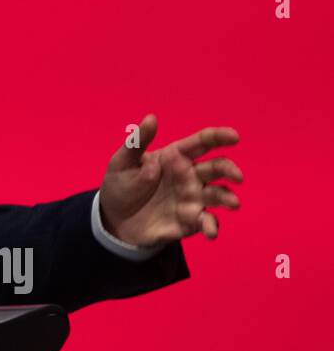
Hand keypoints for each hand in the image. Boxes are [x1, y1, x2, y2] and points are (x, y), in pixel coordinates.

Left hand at [98, 115, 241, 247]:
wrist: (114, 219)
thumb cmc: (121, 184)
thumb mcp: (122, 162)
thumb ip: (137, 142)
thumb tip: (151, 118)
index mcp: (175, 157)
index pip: (201, 143)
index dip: (219, 137)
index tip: (234, 136)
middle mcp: (190, 176)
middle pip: (216, 168)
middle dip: (229, 169)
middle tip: (236, 176)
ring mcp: (193, 199)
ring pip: (219, 194)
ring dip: (228, 198)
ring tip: (233, 203)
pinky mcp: (190, 220)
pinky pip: (206, 222)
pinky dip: (211, 226)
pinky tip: (210, 232)